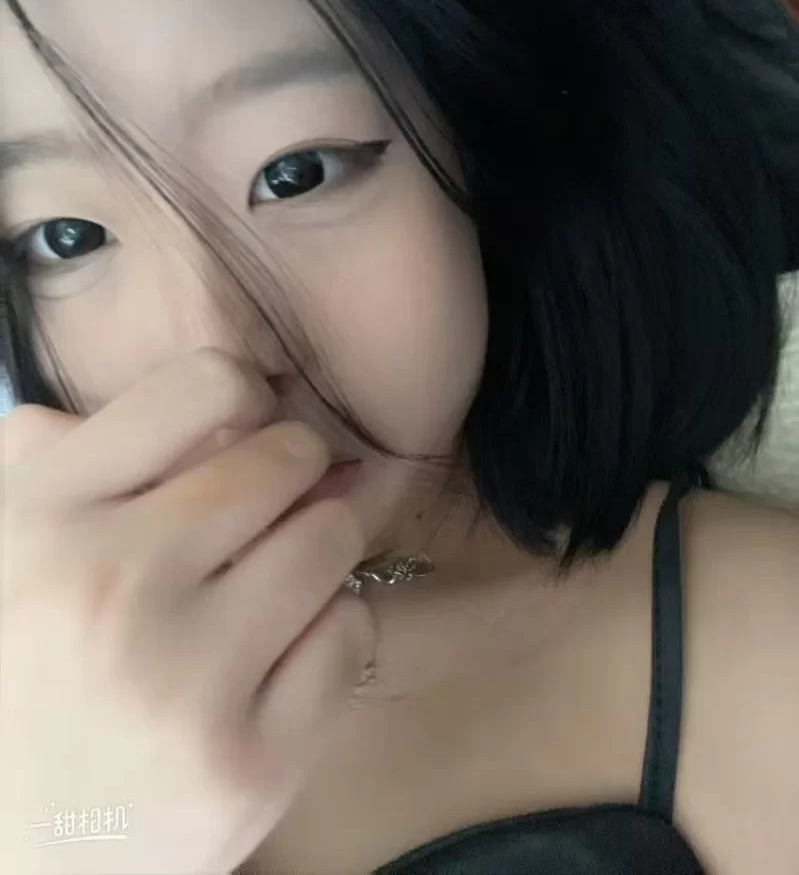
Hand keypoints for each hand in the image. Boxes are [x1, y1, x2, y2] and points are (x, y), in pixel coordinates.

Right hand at [0, 349, 377, 874]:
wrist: (12, 847)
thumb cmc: (24, 670)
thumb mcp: (15, 541)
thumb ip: (79, 451)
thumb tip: (217, 392)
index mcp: (46, 517)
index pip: (207, 384)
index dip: (243, 397)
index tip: (244, 428)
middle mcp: (114, 588)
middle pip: (288, 462)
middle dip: (293, 475)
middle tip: (272, 507)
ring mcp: (187, 683)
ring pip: (331, 541)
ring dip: (316, 550)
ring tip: (271, 580)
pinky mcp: (250, 766)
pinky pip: (350, 634)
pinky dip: (330, 631)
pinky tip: (278, 654)